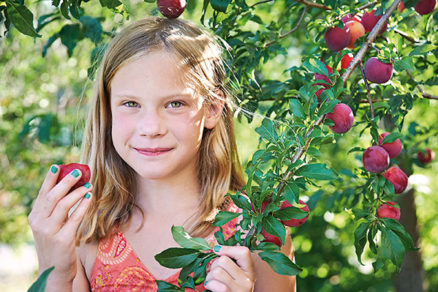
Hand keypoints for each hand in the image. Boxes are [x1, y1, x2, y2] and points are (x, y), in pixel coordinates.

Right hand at [28, 165, 92, 286]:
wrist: (54, 269)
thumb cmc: (55, 243)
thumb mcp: (50, 225)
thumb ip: (55, 208)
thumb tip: (71, 186)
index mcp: (34, 216)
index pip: (42, 193)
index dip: (50, 179)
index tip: (58, 166)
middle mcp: (39, 223)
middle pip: (53, 196)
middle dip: (66, 182)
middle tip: (79, 172)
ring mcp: (50, 231)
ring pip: (63, 205)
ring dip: (77, 193)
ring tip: (89, 184)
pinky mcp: (63, 239)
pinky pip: (74, 218)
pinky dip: (82, 206)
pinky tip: (89, 197)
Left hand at [205, 245, 254, 291]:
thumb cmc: (230, 290)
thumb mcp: (235, 276)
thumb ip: (229, 263)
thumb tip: (215, 247)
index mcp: (250, 271)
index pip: (244, 252)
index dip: (227, 248)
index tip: (218, 251)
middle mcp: (247, 280)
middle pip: (224, 260)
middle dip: (214, 265)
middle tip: (215, 273)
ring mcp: (239, 290)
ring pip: (217, 271)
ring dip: (210, 276)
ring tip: (212, 281)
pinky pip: (215, 284)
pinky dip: (209, 285)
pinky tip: (211, 288)